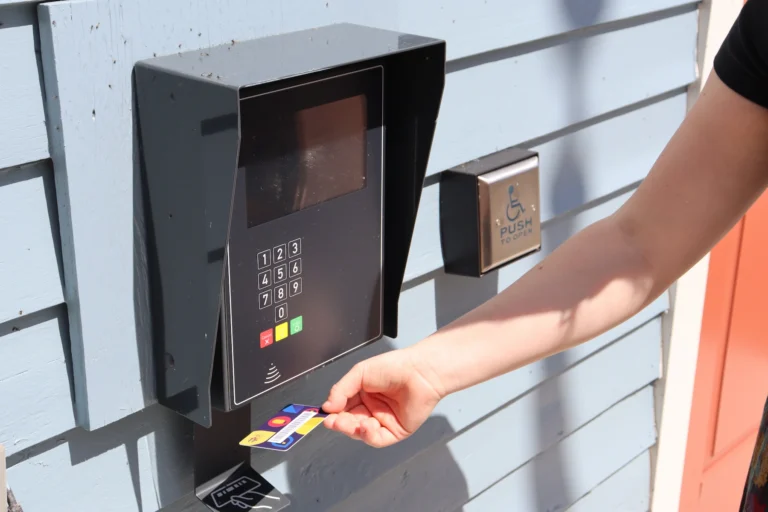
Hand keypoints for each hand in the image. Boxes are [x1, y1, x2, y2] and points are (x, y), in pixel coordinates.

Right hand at [322, 348, 444, 447]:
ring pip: (361, 433)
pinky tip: (367, 426)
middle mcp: (371, 409)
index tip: (323, 414)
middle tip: (332, 421)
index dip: (332, 413)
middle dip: (340, 423)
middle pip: (349, 422)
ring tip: (352, 421)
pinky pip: (377, 440)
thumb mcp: (360, 373)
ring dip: (353, 429)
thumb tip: (327, 406)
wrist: (420, 372)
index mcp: (362, 394)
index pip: (342, 407)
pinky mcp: (395, 431)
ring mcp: (383, 421)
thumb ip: (341, 389)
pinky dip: (369, 436)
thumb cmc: (394, 367)